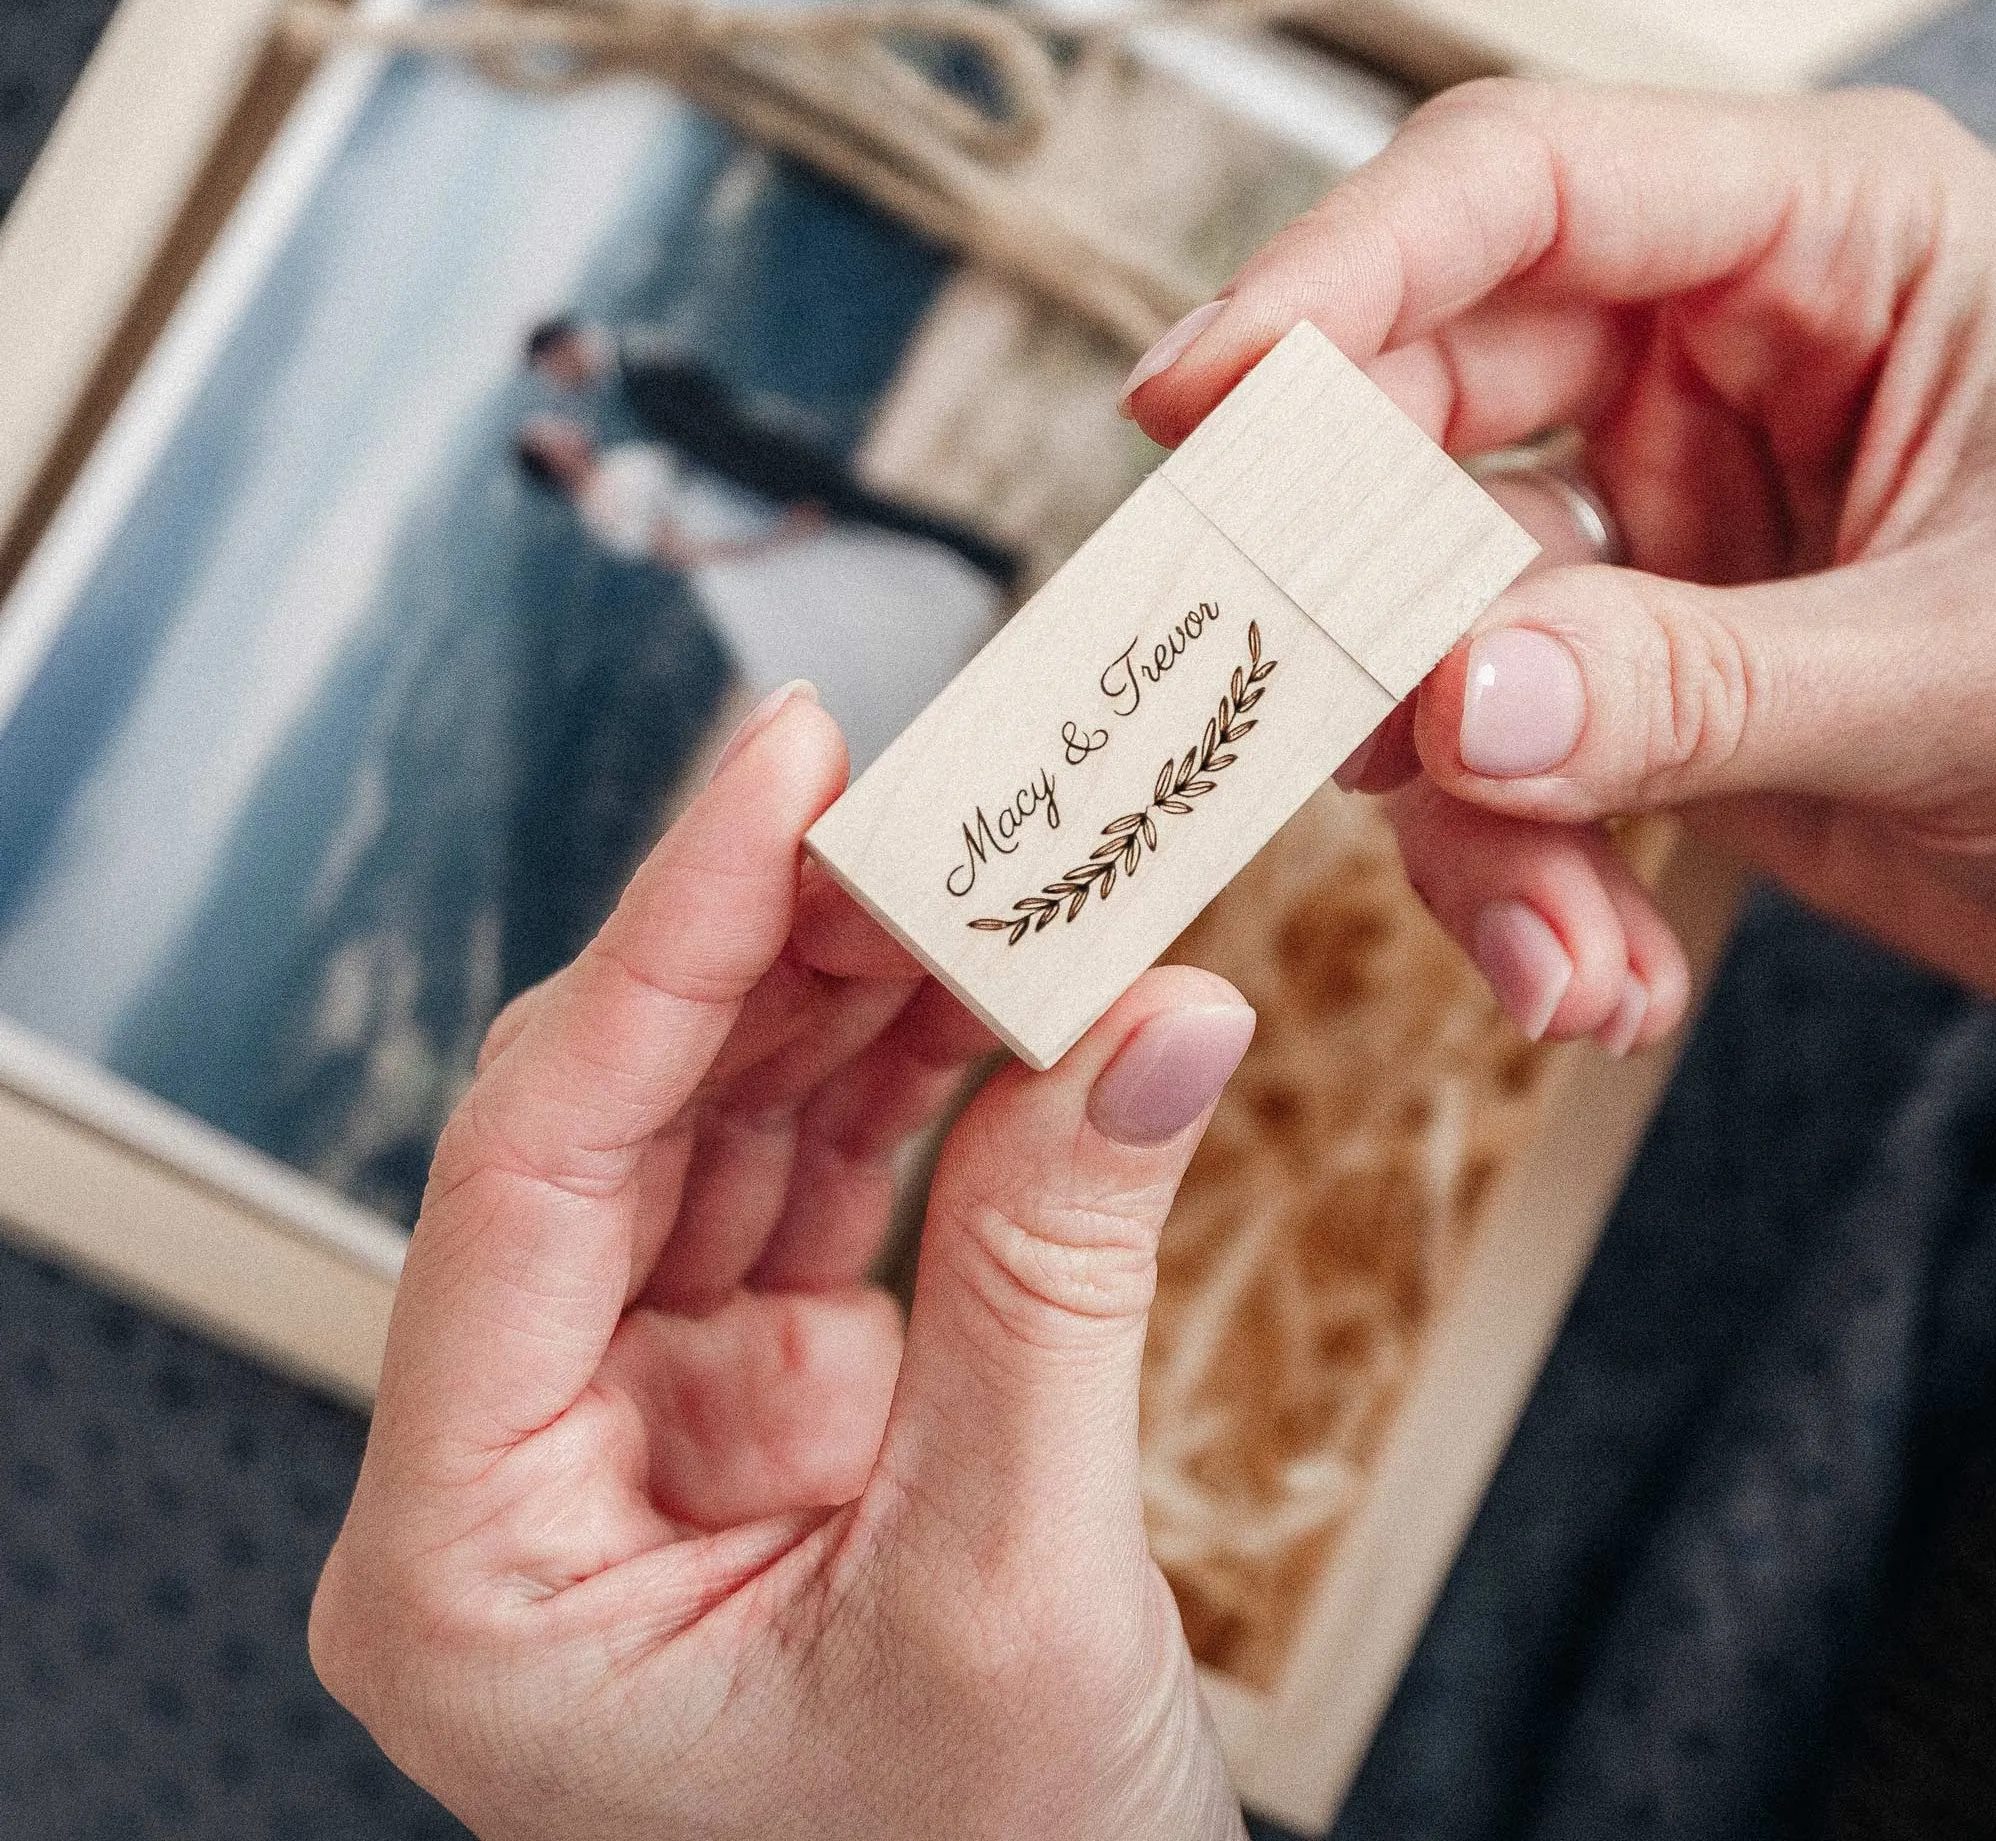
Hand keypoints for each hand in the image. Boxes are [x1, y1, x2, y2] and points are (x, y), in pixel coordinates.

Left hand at [310, 685, 1253, 1840]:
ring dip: (851, 989)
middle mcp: (522, 1461)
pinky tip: (992, 990)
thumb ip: (1060, 1271)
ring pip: (723, 1126)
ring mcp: (640, 1417)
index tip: (781, 770)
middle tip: (911, 793)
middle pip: (623, 1115)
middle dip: (772, 940)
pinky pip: (817, 1183)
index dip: (665, 937)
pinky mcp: (756, 1393)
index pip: (532, 1166)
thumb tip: (1162, 1016)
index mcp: (470, 1555)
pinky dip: (908, 1078)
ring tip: (977, 865)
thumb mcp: (1008, 1589)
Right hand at [1126, 81, 1995, 1049]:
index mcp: (1824, 243)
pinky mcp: (1625, 670)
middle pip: (1425, 420)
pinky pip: (1488, 755)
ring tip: (1562, 957)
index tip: (1190, 402)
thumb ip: (1707, 683)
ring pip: (1439, 629)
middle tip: (1310, 725)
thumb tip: (1462, 703)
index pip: (1517, 191)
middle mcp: (1707, 361)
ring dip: (1472, 816)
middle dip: (1373, 606)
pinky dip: (1516, 879)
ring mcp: (1654, 526)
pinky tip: (1594, 975)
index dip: (1333, 278)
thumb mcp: (1968, 670)